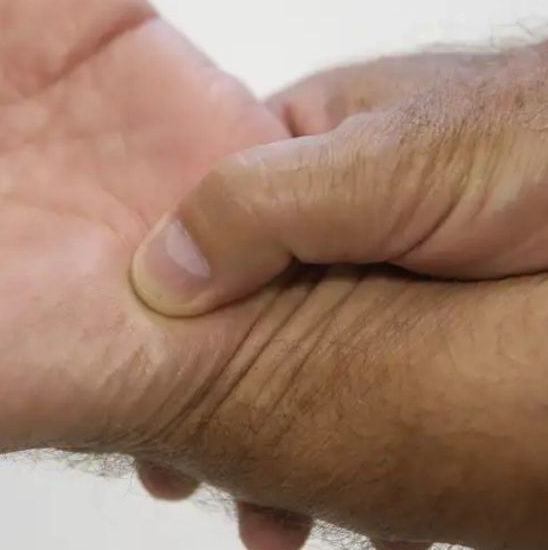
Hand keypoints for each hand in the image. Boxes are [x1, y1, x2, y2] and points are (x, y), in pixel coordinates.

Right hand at [132, 44, 547, 548]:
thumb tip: (159, 274)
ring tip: (278, 518)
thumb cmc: (538, 142)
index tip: (147, 396)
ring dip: (285, 443)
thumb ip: (266, 202)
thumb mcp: (390, 160)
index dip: (165, 313)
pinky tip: (370, 507)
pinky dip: (363, 454)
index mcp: (295, 154)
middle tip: (191, 478)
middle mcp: (327, 214)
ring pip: (304, 366)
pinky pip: (375, 396)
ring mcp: (376, 273)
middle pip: (242, 313)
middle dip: (218, 398)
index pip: (198, 231)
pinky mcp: (429, 325)